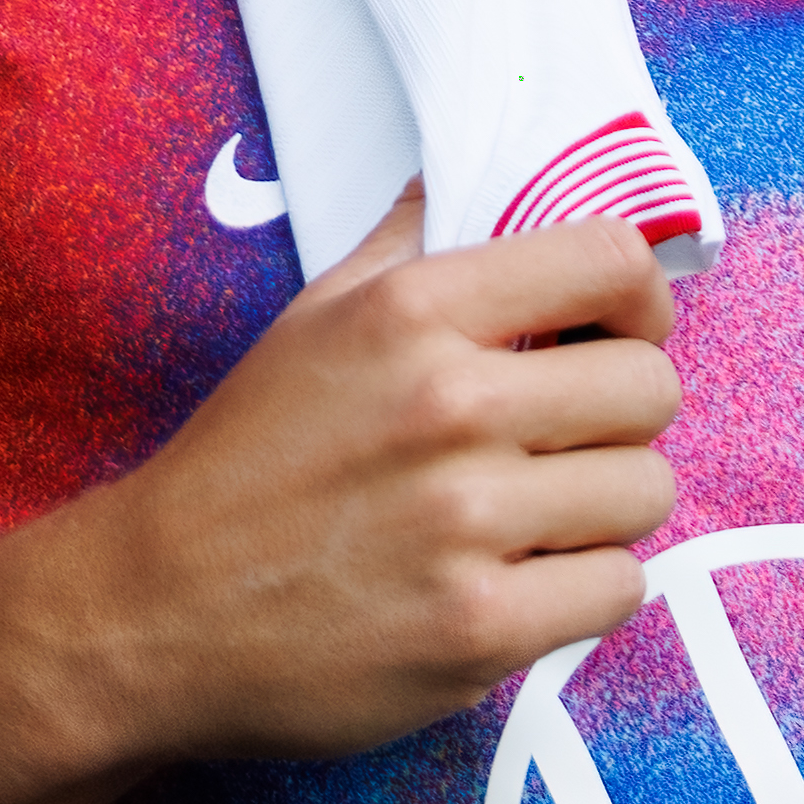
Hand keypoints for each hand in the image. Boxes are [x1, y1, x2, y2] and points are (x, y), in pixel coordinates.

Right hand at [45, 184, 682, 762]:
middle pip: (649, 388)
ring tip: (540, 517)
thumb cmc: (245, 461)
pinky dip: (584, 590)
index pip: (609, 260)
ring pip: (645, 493)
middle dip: (623, 414)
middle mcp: (447, 406)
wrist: (153, 612)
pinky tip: (523, 581)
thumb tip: (487, 172)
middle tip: (572, 439)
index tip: (622, 329)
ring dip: (605, 509)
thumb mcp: (314, 316)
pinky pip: (619, 590)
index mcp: (413, 312)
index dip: (641, 297)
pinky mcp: (478, 631)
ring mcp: (465, 525)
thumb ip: (411, 239)